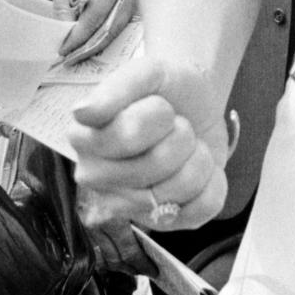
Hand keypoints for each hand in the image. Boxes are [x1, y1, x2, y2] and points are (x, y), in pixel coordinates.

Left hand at [52, 0, 137, 56]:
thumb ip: (63, 3)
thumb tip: (65, 32)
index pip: (97, 14)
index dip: (80, 35)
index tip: (64, 48)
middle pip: (113, 25)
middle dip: (91, 45)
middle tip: (71, 59)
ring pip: (121, 26)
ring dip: (101, 42)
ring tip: (81, 54)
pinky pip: (125, 20)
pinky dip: (109, 32)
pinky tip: (94, 41)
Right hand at [70, 57, 228, 231]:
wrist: (195, 104)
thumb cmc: (166, 90)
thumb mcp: (147, 72)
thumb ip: (116, 88)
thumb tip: (82, 113)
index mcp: (86, 139)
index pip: (131, 133)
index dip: (159, 113)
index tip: (157, 105)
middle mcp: (98, 178)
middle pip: (159, 163)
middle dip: (180, 135)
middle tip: (174, 126)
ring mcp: (129, 206)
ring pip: (182, 187)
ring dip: (198, 157)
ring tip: (185, 146)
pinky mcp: (164, 222)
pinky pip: (202, 209)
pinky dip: (212, 183)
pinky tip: (197, 168)